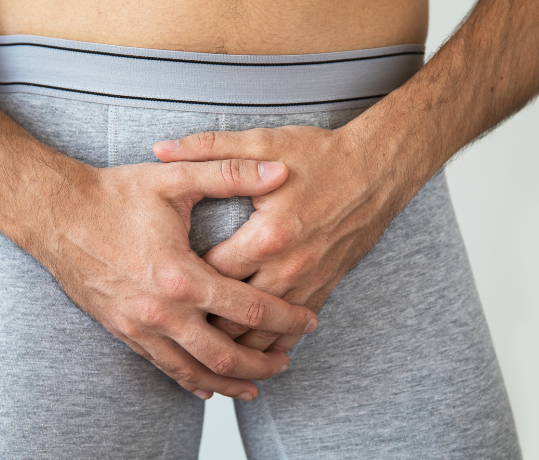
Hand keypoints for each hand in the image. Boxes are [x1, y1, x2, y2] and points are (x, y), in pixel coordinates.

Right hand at [25, 156, 318, 399]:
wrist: (55, 214)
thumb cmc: (112, 195)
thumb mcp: (173, 178)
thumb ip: (229, 173)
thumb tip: (279, 170)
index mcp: (181, 275)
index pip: (250, 308)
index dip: (287, 318)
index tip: (310, 321)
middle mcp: (162, 311)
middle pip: (225, 354)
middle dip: (263, 363)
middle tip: (288, 361)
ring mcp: (140, 327)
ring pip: (193, 371)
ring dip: (229, 381)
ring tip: (256, 386)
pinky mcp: (122, 331)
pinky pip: (162, 367)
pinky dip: (190, 380)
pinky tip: (206, 386)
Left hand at [154, 124, 421, 352]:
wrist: (378, 170)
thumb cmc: (319, 154)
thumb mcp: (263, 142)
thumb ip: (209, 149)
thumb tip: (160, 148)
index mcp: (266, 236)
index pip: (211, 275)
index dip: (182, 285)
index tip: (159, 286)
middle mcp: (288, 268)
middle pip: (233, 314)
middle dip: (201, 323)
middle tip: (172, 322)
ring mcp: (308, 282)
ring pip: (262, 333)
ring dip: (233, 343)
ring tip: (203, 345)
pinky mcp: (325, 287)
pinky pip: (293, 331)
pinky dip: (269, 344)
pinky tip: (250, 351)